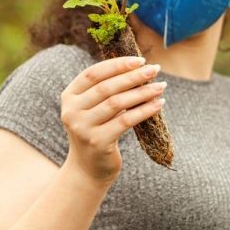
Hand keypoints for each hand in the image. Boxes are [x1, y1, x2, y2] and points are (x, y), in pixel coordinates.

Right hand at [61, 56, 164, 185]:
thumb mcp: (93, 108)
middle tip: (155, 70)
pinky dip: (144, 110)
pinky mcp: (98, 142)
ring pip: (117, 103)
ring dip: (142, 92)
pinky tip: (158, 104)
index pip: (93, 73)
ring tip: (161, 87)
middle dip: (133, 76)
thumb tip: (138, 67)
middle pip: (106, 87)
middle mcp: (71, 111)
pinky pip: (126, 121)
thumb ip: (106, 89)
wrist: (88, 170)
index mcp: (69, 96)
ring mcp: (83, 128)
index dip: (117, 65)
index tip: (140, 60)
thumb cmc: (96, 131)